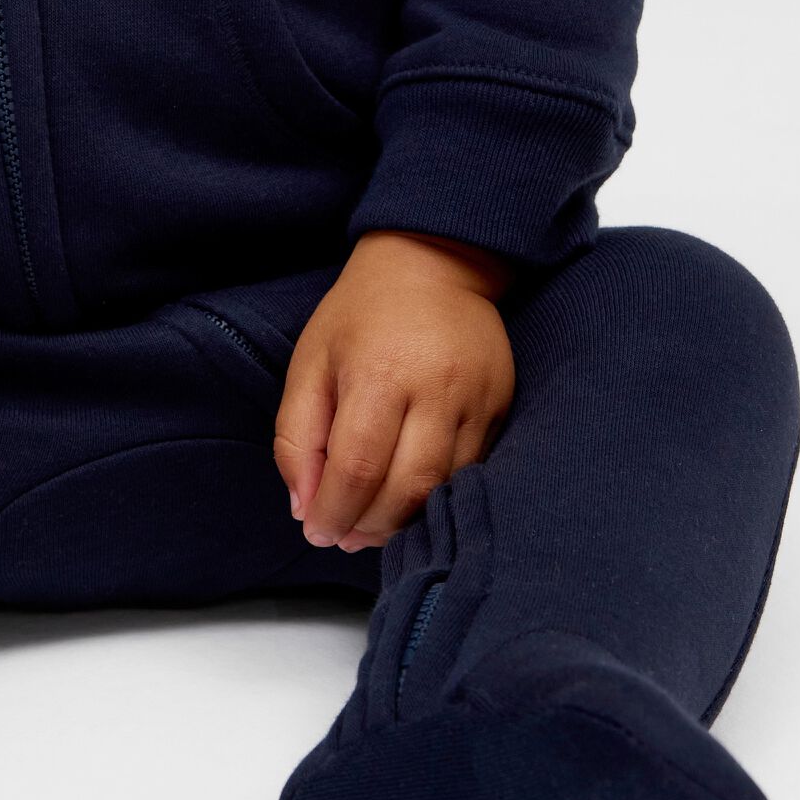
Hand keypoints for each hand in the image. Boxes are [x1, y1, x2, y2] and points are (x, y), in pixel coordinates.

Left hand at [273, 229, 515, 549]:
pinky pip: (473, 470)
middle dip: (371, 526)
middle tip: (345, 536)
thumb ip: (297, 437)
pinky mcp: (501, 405)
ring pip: (444, 487)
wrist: (433, 264)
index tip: (318, 531)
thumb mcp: (310, 362)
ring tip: (373, 525)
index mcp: (377, 373)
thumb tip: (303, 507)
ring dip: (405, 519)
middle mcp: (434, 389)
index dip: (335, 512)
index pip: (357, 468)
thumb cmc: (359, 314)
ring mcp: (476, 399)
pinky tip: (410, 498)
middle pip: (406, 488)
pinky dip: (438, 494)